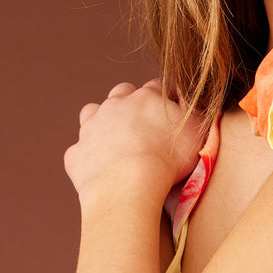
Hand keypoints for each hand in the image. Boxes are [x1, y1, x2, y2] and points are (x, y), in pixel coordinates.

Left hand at [64, 80, 209, 205]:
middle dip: (129, 103)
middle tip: (141, 125)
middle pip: (121, 93)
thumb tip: (185, 98)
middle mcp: (115, 106)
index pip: (155, 87)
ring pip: (92, 113)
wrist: (128, 185)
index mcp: (145, 98)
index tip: (169, 111)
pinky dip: (88, 156)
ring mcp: (92, 128)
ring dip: (102, 122)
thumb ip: (192, 110)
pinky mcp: (77, 153)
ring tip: (114, 141)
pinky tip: (100, 168)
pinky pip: (80, 150)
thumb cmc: (167, 159)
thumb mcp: (195, 129)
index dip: (163, 98)